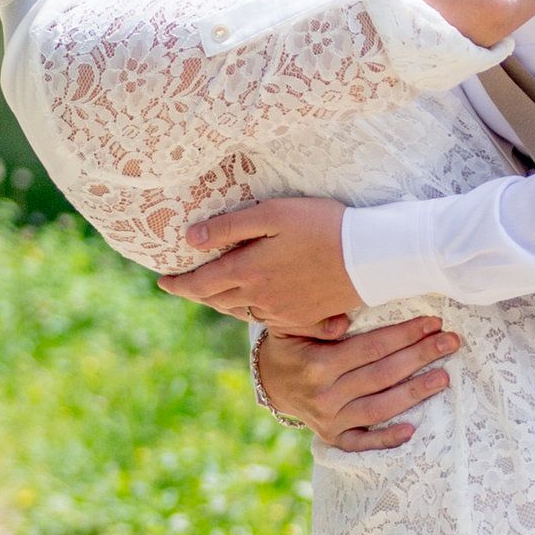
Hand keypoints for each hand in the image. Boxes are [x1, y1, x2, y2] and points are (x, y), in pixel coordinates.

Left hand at [159, 198, 359, 329]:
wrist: (373, 256)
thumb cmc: (323, 226)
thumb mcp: (274, 214)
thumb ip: (230, 226)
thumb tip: (191, 239)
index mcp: (248, 271)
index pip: (200, 283)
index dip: (178, 284)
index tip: (162, 281)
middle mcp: (260, 298)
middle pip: (216, 301)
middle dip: (196, 293)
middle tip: (182, 286)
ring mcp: (282, 312)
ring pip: (240, 312)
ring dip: (221, 303)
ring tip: (212, 292)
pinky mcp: (303, 319)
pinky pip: (267, 320)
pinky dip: (251, 312)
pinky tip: (252, 304)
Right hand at [259, 314, 458, 449]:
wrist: (269, 383)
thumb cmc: (291, 347)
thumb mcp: (292, 326)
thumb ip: (317, 321)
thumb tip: (345, 320)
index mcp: (318, 365)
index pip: (372, 348)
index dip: (404, 335)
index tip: (432, 323)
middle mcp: (326, 396)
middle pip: (383, 375)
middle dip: (420, 356)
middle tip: (450, 342)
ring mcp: (330, 421)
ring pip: (380, 408)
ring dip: (415, 393)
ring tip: (444, 377)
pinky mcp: (334, 438)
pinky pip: (363, 443)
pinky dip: (387, 439)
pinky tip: (412, 429)